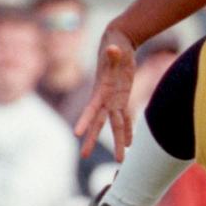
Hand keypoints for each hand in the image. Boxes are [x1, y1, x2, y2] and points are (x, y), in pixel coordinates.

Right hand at [75, 25, 135, 159]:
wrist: (116, 44)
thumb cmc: (114, 46)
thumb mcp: (114, 49)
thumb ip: (113, 52)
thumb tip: (113, 49)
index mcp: (101, 90)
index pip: (91, 108)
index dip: (84, 119)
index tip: (76, 132)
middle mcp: (105, 99)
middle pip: (99, 123)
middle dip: (92, 139)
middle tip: (83, 156)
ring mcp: (114, 100)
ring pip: (116, 125)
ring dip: (119, 141)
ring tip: (121, 161)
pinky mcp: (123, 98)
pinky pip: (125, 118)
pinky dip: (128, 130)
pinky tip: (130, 144)